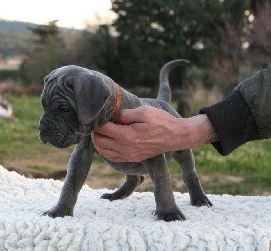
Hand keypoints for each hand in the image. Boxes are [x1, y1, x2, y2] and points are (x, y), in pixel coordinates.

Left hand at [92, 106, 215, 161]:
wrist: (175, 137)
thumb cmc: (161, 121)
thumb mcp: (143, 111)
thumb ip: (125, 113)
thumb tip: (113, 116)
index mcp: (126, 136)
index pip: (102, 129)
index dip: (98, 121)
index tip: (99, 114)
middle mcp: (125, 148)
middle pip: (98, 141)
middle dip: (95, 131)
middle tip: (98, 122)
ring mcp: (128, 155)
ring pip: (102, 151)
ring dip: (98, 141)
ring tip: (101, 131)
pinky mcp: (131, 159)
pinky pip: (111, 157)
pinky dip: (104, 149)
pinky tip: (108, 140)